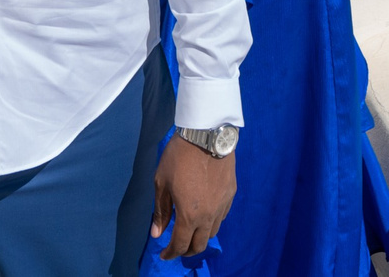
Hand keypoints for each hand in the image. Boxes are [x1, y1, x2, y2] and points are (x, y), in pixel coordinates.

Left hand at [151, 137, 234, 257]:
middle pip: (200, 245)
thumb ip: (161, 211)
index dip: (171, 253)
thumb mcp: (162, 182)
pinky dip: (212, 221)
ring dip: (200, 236)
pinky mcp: (231, 195)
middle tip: (177, 248)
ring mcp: (222, 206)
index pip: (181, 244)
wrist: (206, 135)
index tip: (164, 254)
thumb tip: (157, 233)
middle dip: (187, 251)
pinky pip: (222, 216)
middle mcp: (209, 215)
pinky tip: (205, 214)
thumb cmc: (179, 157)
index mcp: (190, 215)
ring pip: (213, 232)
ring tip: (191, 231)